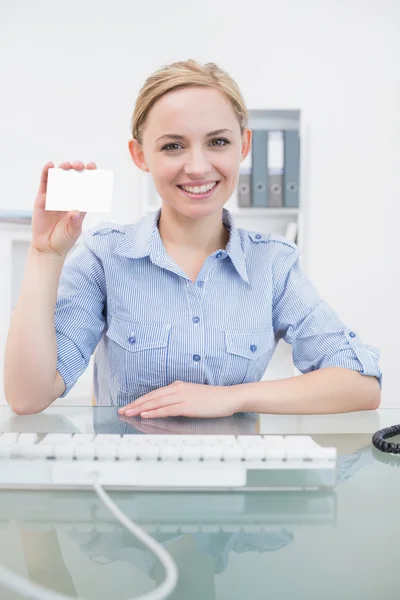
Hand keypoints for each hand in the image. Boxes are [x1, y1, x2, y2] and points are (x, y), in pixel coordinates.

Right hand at [31, 160, 96, 256]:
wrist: (48, 247)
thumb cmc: (64, 240)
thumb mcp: (73, 231)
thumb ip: (75, 221)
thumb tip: (76, 211)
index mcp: (79, 203)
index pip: (86, 186)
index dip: (90, 176)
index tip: (93, 167)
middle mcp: (67, 197)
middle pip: (73, 178)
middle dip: (77, 169)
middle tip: (80, 166)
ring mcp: (54, 196)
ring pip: (59, 177)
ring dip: (63, 168)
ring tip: (67, 165)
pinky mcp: (42, 198)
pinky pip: (44, 183)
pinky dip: (46, 172)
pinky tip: (50, 165)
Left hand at [118, 381, 243, 418]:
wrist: (229, 397)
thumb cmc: (214, 399)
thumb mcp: (194, 395)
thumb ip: (181, 398)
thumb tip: (170, 406)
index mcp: (178, 386)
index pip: (154, 393)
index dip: (140, 399)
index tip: (129, 405)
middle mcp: (177, 389)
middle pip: (151, 396)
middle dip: (135, 404)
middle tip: (122, 410)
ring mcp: (182, 397)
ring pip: (155, 402)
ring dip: (140, 408)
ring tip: (128, 413)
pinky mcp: (187, 406)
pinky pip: (166, 409)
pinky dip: (153, 412)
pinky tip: (144, 415)